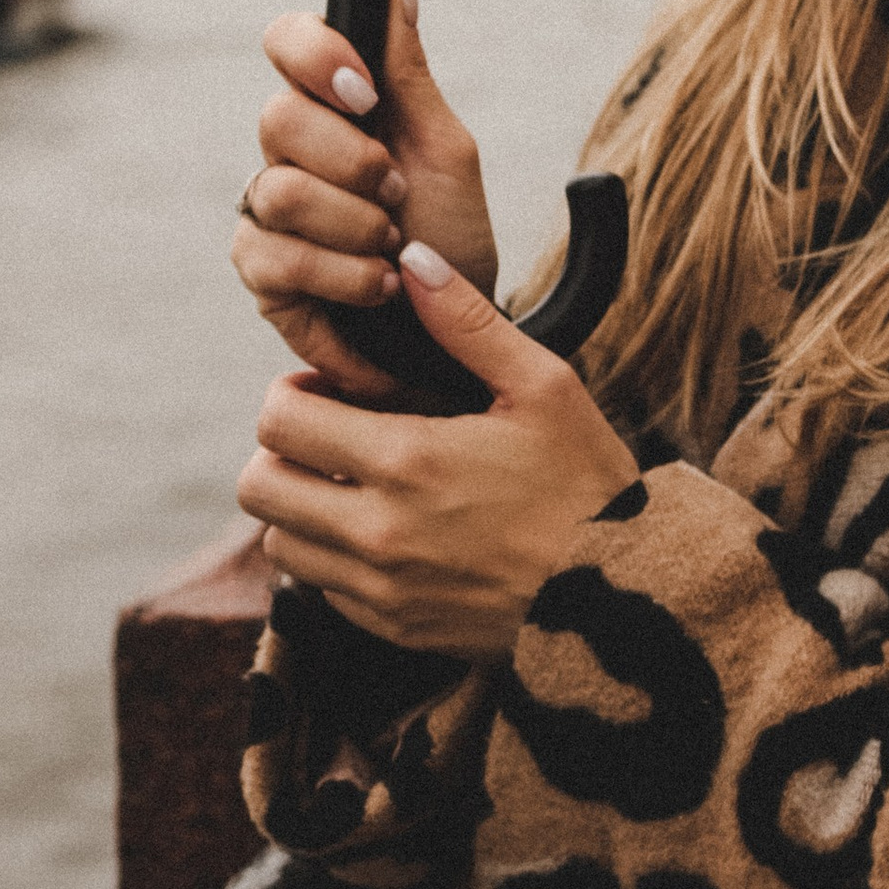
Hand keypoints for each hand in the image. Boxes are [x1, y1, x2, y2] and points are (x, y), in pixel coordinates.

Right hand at [233, 0, 496, 393]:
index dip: (315, 56)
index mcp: (332, 106)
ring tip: (394, 247)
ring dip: (357, 225)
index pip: (287, 41)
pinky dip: (343, 274)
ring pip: (276, 191)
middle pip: (277, 117)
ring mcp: (267, 212)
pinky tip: (377, 287)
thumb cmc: (451, 237)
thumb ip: (410, 71)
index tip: (365, 92)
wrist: (458, 334)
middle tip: (397, 191)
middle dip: (354, 161)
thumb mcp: (446, 150)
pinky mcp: (260, 274)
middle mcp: (289, 151)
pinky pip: (276, 258)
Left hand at [237, 243, 637, 652]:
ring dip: (301, 507)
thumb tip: (413, 258)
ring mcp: (382, 590)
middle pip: (258, 487)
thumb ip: (467, 321)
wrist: (630, 598)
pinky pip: (321, 591)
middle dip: (280, 451)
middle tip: (329, 435)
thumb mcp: (544, 386)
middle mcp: (379, 532)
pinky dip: (333, 559)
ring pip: (280, 543)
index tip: (329, 390)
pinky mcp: (395, 630)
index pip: (279, 420)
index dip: (292, 393)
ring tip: (353, 485)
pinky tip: (385, 533)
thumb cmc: (590, 483)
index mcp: (408, 460)